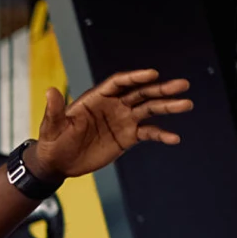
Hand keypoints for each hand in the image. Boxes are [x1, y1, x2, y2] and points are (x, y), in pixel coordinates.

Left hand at [32, 69, 191, 179]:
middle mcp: (114, 105)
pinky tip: (174, 138)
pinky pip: (148, 133)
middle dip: (161, 89)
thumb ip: (55, 109)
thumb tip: (50, 91)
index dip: (136, 77)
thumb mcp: (52, 126)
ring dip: (168, 107)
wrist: (58, 163)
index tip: (153, 74)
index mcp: (97, 98)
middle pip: (141, 93)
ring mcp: (123, 120)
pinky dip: (161, 134)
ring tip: (186, 104)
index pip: (120, 83)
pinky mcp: (128, 137)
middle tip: (182, 85)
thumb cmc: (53, 141)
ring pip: (150, 110)